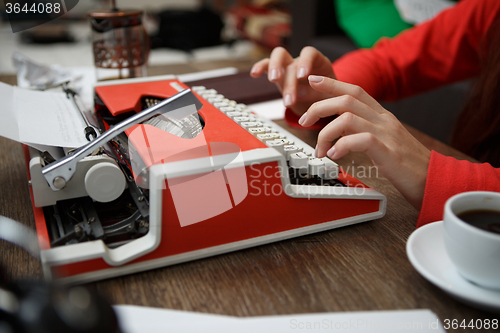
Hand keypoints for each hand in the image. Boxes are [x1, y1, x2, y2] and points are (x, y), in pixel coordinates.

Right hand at [250, 46, 335, 115]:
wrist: (319, 104)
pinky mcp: (278, 74)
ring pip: (278, 56)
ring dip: (274, 67)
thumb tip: (298, 92)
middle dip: (289, 78)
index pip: (309, 53)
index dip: (305, 62)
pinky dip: (260, 67)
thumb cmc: (326, 98)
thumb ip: (316, 94)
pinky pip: (266, 65)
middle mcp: (301, 61)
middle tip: (290, 97)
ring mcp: (288, 66)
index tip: (303, 76)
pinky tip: (254, 74)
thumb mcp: (327, 98)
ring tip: (274, 81)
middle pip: (294, 60)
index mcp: (318, 62)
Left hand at [300, 75, 430, 209]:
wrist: (433, 180)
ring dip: (326, 133)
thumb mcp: (384, 142)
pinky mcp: (389, 152)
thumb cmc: (406, 165)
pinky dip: (342, 145)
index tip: (312, 80)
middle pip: (346, 100)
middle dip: (319, 107)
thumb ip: (364, 132)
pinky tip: (335, 155)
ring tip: (320, 150)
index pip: (355, 90)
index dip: (332, 83)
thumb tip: (340, 132)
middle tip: (303, 121)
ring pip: (348, 118)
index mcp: (382, 116)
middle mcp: (384, 120)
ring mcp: (387, 134)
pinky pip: (361, 140)